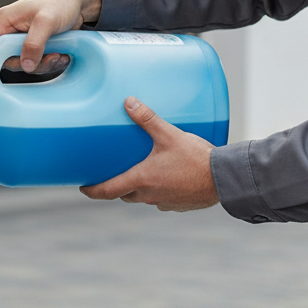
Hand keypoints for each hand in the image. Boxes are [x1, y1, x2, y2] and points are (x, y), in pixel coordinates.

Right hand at [0, 0, 101, 72]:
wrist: (80, 0)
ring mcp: (23, 40)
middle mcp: (10, 31)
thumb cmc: (61, 1)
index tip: (20, 66)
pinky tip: (62, 55)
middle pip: (9, 61)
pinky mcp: (35, 46)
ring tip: (60, 55)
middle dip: (31, 64)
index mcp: (4, 21)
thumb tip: (26, 65)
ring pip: (25, 64)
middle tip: (50, 58)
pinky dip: (50, 63)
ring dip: (44, 65)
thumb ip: (34, 44)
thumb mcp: (46, 21)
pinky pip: (37, 62)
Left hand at [80, 97, 218, 211]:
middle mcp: (148, 195)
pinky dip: (158, 190)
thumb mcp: (169, 135)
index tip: (83, 187)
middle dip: (116, 186)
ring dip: (138, 188)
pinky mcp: (178, 205)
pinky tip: (166, 178)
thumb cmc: (196, 159)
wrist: (224, 180)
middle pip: (124, 193)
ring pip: (142, 197)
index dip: (92, 190)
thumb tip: (129, 102)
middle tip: (112, 174)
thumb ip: (148, 119)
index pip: (107, 191)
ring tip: (139, 172)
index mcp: (141, 180)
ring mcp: (163, 202)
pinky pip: (161, 199)